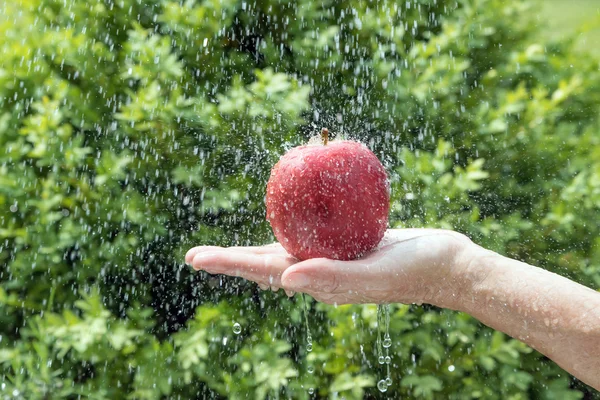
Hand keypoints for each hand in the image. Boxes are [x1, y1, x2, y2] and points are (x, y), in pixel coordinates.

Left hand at [185, 229, 472, 305]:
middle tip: (194, 256)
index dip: (228, 263)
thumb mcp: (372, 275)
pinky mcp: (345, 244)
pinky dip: (289, 225)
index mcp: (316, 282)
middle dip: (229, 259)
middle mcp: (317, 272)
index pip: (261, 271)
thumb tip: (283, 279)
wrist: (443, 264)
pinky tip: (281, 220)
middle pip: (262, 263)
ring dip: (250, 248)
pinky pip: (310, 233)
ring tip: (225, 250)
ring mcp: (330, 258)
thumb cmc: (412, 271)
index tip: (194, 258)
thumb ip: (331, 279)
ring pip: (281, 251)